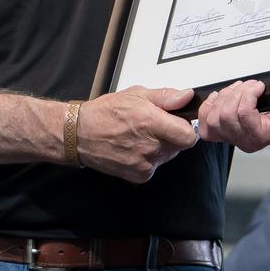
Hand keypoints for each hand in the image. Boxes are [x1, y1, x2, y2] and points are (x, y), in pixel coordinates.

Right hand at [75, 86, 197, 183]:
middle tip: (154, 125)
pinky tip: (135, 147)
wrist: (80, 134)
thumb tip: (187, 96)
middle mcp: (150, 147)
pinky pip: (156, 165)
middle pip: (180, 145)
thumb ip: (166, 97)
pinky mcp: (140, 175)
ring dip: (162, 146)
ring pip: (168, 155)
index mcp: (151, 123)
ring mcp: (145, 164)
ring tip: (141, 135)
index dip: (186, 127)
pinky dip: (150, 157)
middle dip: (172, 135)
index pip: (189, 136)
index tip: (178, 121)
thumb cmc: (106, 112)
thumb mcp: (137, 94)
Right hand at [197, 79, 269, 153]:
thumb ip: (229, 105)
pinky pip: (244, 112)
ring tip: (253, 87)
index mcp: (233, 136)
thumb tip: (213, 96)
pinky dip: (249, 94)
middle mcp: (240, 142)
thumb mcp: (249, 106)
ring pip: (227, 114)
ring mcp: (251, 141)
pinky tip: (259, 89)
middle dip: (225, 95)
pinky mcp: (262, 136)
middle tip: (242, 87)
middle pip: (214, 119)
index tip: (220, 94)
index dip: (207, 107)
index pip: (206, 128)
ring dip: (239, 93)